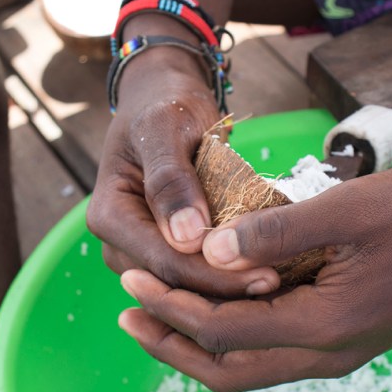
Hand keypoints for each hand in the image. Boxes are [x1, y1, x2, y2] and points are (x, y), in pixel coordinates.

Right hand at [86, 48, 278, 297]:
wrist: (166, 102)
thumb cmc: (165, 107)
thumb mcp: (166, 128)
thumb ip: (172, 179)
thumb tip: (186, 238)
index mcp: (109, 217)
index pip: (164, 263)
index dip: (215, 275)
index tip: (268, 274)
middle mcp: (117, 244)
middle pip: (174, 283)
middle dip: (226, 289)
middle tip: (281, 284)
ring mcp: (138, 254)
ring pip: (185, 288)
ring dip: (230, 289)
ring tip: (279, 283)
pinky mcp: (163, 254)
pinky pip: (195, 276)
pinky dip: (228, 276)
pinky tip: (266, 273)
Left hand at [118, 166, 391, 391]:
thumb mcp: (348, 211)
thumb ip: (276, 233)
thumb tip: (208, 250)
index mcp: (324, 326)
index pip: (226, 330)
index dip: (171, 307)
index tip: (130, 281)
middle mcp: (328, 354)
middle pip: (229, 371)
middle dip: (172, 345)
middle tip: (127, 316)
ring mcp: (340, 353)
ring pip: (252, 370)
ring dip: (201, 346)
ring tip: (159, 318)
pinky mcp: (349, 340)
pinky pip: (276, 355)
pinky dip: (237, 339)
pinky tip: (223, 307)